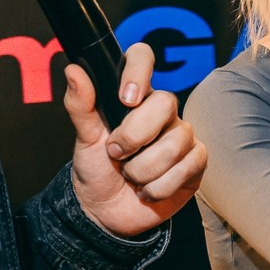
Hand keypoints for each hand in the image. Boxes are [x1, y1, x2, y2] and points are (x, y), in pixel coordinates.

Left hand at [65, 44, 207, 237]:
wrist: (106, 211)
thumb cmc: (96, 169)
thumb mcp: (83, 139)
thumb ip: (80, 105)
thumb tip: (73, 70)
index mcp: (134, 96)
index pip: (143, 58)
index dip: (138, 72)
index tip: (125, 99)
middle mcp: (162, 111)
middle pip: (166, 102)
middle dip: (135, 136)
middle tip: (116, 153)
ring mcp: (182, 136)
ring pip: (174, 144)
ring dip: (142, 170)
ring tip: (131, 176)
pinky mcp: (196, 162)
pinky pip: (185, 169)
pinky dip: (158, 187)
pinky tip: (148, 190)